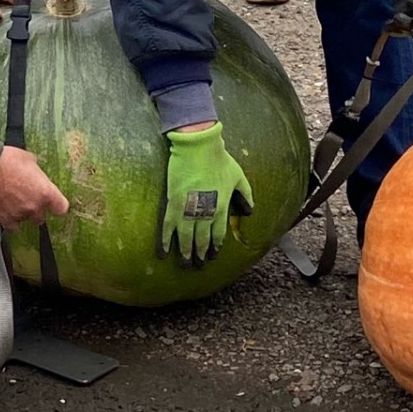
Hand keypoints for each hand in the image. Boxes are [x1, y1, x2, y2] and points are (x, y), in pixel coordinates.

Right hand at [0, 145, 68, 229]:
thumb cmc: (8, 160)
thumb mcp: (29, 160)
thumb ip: (36, 173)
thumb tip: (35, 175)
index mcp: (45, 191)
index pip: (61, 208)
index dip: (57, 206)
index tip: (53, 204)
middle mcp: (35, 207)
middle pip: (42, 217)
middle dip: (36, 209)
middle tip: (27, 198)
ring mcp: (20, 215)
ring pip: (25, 220)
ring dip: (22, 213)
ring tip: (12, 201)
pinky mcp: (4, 220)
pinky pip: (12, 225)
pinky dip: (10, 219)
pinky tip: (5, 209)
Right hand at [162, 121, 252, 264]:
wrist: (198, 146)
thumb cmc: (219, 159)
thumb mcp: (238, 177)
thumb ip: (246, 195)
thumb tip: (249, 211)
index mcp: (222, 208)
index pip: (218, 235)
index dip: (215, 247)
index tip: (212, 256)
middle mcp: (206, 213)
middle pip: (202, 240)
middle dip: (200, 254)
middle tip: (197, 265)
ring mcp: (188, 209)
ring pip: (186, 237)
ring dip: (185, 252)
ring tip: (184, 263)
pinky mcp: (173, 202)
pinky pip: (168, 226)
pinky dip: (165, 240)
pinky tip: (163, 252)